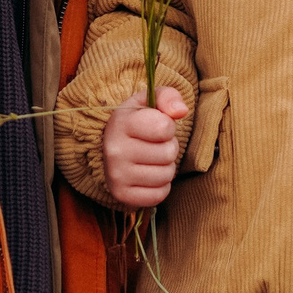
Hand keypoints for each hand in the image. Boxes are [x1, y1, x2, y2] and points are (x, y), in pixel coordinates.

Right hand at [99, 87, 186, 207]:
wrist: (112, 146)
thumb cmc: (137, 121)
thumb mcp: (149, 101)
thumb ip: (168, 96)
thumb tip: (181, 111)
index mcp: (121, 122)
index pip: (164, 127)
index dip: (168, 126)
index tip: (158, 125)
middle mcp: (115, 150)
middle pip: (168, 153)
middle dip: (169, 147)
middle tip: (155, 144)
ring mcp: (117, 175)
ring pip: (166, 175)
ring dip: (166, 167)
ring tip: (152, 159)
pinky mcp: (122, 195)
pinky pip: (159, 195)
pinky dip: (160, 186)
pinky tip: (149, 175)